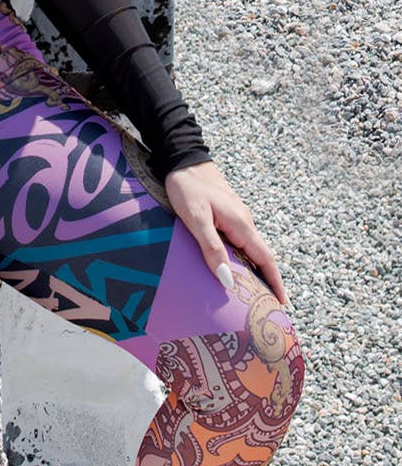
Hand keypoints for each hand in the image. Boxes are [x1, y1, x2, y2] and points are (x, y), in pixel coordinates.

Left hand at [164, 160, 287, 305]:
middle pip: (261, 257)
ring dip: (255, 270)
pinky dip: (243, 257)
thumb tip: (229, 280)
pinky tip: (234, 266)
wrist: (182, 159)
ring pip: (250, 249)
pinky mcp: (228, 214)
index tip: (282, 303)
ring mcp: (238, 217)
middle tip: (266, 306)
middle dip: (267, 281)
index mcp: (242, 225)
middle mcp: (245, 222)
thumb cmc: (187, 189)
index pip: (265, 260)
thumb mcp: (197, 220)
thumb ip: (212, 249)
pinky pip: (240, 241)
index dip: (275, 282)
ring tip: (251, 293)